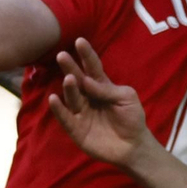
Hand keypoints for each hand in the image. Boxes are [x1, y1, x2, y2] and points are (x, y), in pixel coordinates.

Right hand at [48, 39, 152, 169]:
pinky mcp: (77, 129)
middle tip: (62, 55)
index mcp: (101, 86)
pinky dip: (59, 109)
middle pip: (77, 79)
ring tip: (69, 79)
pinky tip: (53, 99)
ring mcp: (81, 113)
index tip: (80, 41)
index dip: (86, 55)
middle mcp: (88, 97)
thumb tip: (87, 81)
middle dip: (70, 67)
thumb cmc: (132, 118)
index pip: (92, 67)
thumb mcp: (126, 98)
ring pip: (72, 97)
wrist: (133, 146)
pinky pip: (65, 118)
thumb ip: (107, 89)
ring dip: (69, 88)